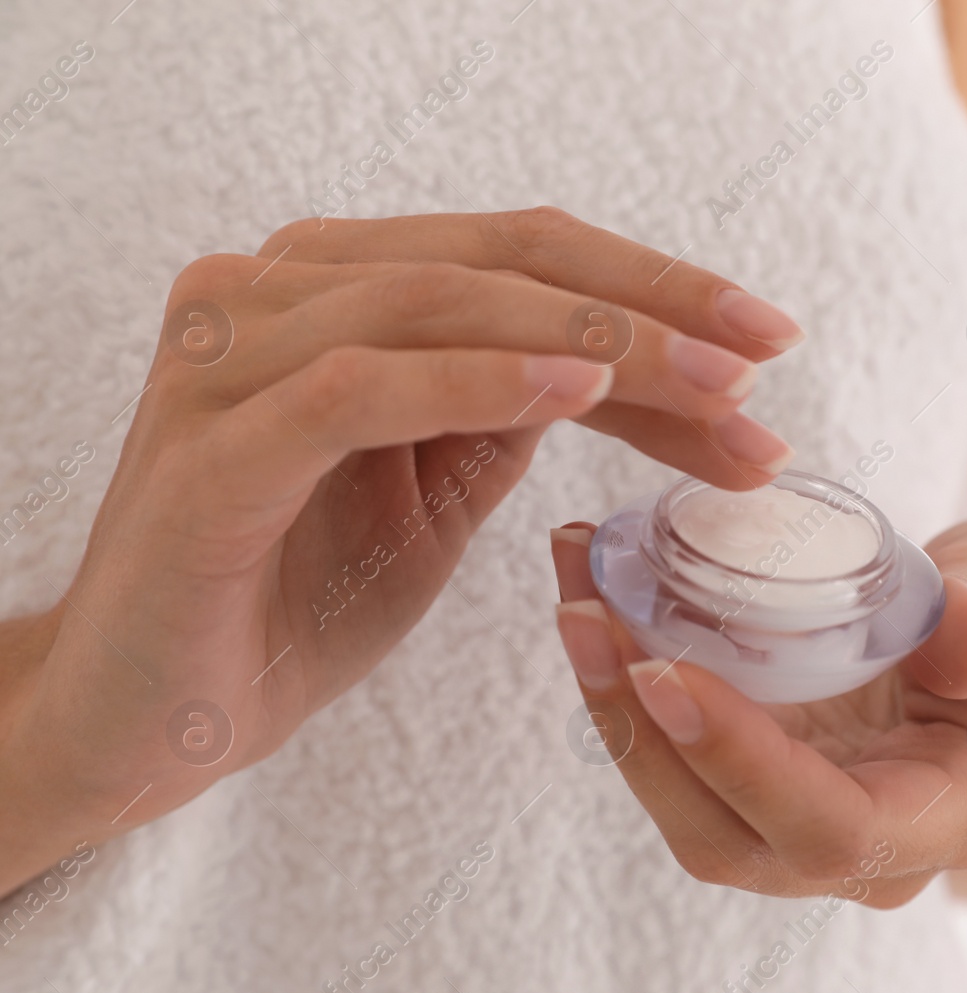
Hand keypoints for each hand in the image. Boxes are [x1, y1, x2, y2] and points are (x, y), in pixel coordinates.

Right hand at [0, 207, 802, 893]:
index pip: (520, 258)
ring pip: (442, 305)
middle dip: (650, 310)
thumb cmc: (295, 599)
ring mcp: (235, 356)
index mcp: (337, 292)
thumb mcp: (433, 490)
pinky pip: (360, 386)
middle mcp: (277, 290)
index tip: (767, 341)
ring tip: (712, 388)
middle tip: (764, 360)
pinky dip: (476, 379)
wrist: (156, 716)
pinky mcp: (212, 444)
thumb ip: (505, 409)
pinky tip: (582, 388)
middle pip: (498, 261)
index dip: (653, 288)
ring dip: (596, 342)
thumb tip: (636, 365)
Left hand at [548, 515, 966, 907]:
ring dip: (615, 705)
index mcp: (952, 817)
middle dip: (642, 734)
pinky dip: (629, 682)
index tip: (665, 670)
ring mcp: (804, 822)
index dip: (743, 763)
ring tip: (573, 589)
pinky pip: (678, 756)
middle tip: (585, 614)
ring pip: (686, 803)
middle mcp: (869, 847)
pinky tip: (596, 595)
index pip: (833, 827)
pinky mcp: (761, 781)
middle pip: (729, 834)